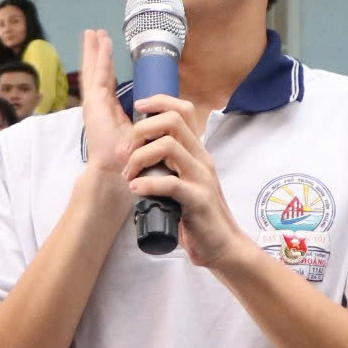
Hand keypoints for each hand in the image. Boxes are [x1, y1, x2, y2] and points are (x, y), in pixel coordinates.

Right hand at [75, 29, 136, 207]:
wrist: (115, 173)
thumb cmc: (131, 161)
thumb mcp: (142, 135)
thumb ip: (150, 123)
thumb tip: (167, 116)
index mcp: (110, 113)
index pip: (108, 84)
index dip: (108, 66)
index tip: (108, 50)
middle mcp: (100, 106)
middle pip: (98, 73)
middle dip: (98, 53)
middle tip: (95, 33)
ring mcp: (94, 104)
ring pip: (94, 70)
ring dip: (94, 51)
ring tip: (92, 32)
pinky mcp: (94, 103)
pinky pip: (97, 75)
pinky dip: (98, 58)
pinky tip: (99, 44)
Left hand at [124, 95, 248, 269]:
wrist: (220, 246)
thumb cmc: (197, 215)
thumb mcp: (183, 181)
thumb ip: (167, 165)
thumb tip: (135, 153)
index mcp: (197, 152)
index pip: (183, 110)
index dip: (158, 101)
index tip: (137, 107)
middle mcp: (201, 159)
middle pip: (173, 120)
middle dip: (142, 130)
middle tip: (127, 154)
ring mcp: (201, 178)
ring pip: (169, 146)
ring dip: (140, 157)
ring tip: (130, 176)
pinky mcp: (198, 200)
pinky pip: (170, 183)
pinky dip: (148, 184)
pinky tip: (137, 190)